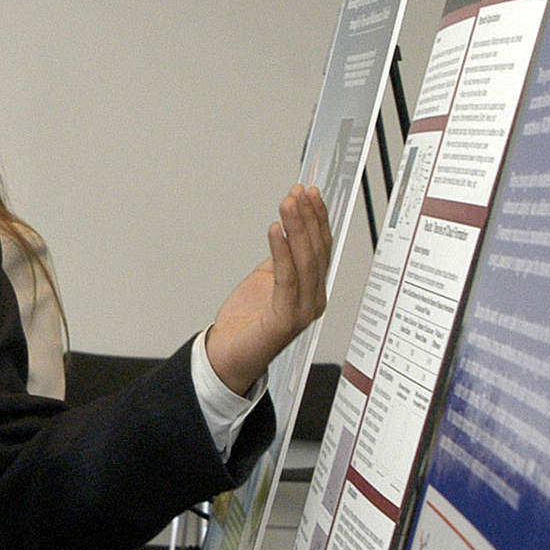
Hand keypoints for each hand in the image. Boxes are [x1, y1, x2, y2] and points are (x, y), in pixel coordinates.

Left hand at [205, 184, 330, 395]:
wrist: (228, 357)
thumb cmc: (246, 323)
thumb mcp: (265, 280)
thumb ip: (280, 259)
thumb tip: (287, 231)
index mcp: (311, 288)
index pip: (320, 247)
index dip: (317, 218)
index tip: (309, 192)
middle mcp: (313, 298)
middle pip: (317, 250)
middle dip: (309, 217)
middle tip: (298, 191)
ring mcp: (303, 310)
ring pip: (306, 260)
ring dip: (297, 227)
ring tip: (288, 203)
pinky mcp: (286, 319)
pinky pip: (286, 278)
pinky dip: (282, 251)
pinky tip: (275, 230)